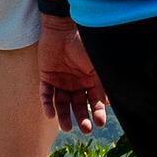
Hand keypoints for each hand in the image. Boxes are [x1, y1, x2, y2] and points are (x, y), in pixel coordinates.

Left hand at [39, 17, 107, 133]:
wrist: (62, 27)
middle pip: (78, 105)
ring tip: (66, 127)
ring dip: (63, 116)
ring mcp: (61, 81)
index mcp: (90, 81)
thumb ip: (102, 82)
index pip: (95, 101)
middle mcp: (76, 84)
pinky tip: (50, 115)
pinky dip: (47, 105)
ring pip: (62, 103)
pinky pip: (46, 94)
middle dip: (81, 118)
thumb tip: (110, 103)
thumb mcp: (96, 64)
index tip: (100, 123)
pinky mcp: (46, 77)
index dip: (98, 112)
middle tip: (85, 128)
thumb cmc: (83, 43)